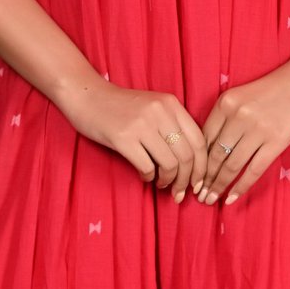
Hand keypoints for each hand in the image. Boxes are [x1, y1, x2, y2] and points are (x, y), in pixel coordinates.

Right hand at [60, 79, 207, 201]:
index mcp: (171, 104)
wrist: (87, 95)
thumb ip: (172, 125)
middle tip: (180, 193)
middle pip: (187, 155)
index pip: (198, 140)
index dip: (202, 167)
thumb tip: (191, 164)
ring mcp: (142, 125)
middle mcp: (160, 112)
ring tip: (161, 184)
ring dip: (168, 181)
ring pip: (169, 164)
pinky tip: (145, 176)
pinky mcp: (123, 138)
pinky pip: (147, 167)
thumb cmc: (121, 106)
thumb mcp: (153, 107)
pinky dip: (149, 177)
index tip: (198, 182)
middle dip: (187, 180)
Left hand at [193, 58, 289, 206]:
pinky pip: (253, 170)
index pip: (204, 138)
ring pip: (231, 165)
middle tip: (198, 195)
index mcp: (226, 102)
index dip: (196, 161)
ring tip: (209, 200)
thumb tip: (212, 150)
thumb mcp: (243, 94)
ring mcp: (258, 130)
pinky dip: (240, 186)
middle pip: (215, 154)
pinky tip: (231, 198)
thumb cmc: (276, 86)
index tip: (192, 176)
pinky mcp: (276, 141)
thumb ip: (227, 117)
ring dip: (218, 185)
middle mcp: (238, 116)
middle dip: (205, 179)